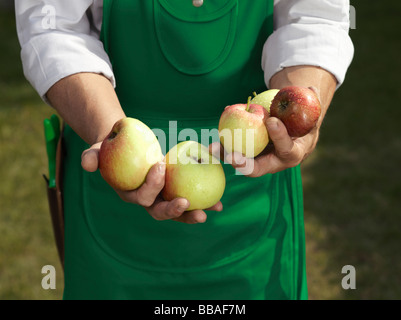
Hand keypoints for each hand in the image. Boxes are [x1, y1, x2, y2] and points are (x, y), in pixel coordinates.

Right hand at [81, 142, 221, 223]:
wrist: (125, 148)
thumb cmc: (112, 147)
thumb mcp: (99, 148)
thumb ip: (92, 156)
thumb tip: (88, 164)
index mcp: (130, 193)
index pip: (140, 196)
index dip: (151, 185)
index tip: (161, 166)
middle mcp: (146, 201)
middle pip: (159, 211)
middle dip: (173, 210)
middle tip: (187, 201)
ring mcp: (162, 198)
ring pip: (178, 210)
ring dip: (194, 212)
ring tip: (213, 210)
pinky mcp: (174, 193)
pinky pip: (190, 200)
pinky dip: (204, 202)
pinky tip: (220, 203)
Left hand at [210, 87, 320, 176]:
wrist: (293, 139)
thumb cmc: (302, 125)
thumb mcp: (310, 116)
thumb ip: (310, 103)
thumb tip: (311, 88)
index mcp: (293, 154)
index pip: (286, 149)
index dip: (280, 137)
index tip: (271, 121)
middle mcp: (274, 164)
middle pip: (257, 169)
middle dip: (244, 164)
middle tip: (232, 156)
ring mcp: (259, 163)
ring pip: (241, 164)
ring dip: (226, 156)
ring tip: (213, 147)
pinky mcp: (247, 159)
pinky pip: (234, 155)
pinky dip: (223, 149)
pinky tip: (212, 143)